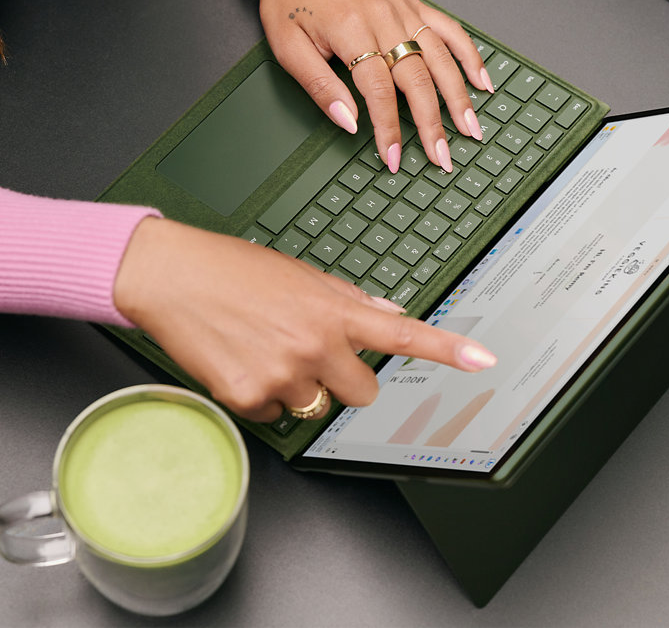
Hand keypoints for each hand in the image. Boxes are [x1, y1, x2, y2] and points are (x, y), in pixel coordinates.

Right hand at [113, 218, 496, 422]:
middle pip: (363, 394)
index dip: (447, 350)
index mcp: (333, 310)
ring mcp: (282, 375)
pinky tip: (243, 362)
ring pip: (315, 407)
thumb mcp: (299, 275)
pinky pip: (274, 415)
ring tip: (265, 349)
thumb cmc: (233, 269)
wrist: (171, 276)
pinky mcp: (248, 398)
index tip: (482, 360)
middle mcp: (315, 345)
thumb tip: (386, 312)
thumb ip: (347, 300)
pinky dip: (263, 396)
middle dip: (345, 380)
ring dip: (300, 387)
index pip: (402, 333)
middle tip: (312, 353)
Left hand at [251, 0, 494, 173]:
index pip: (379, 91)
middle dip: (433, 124)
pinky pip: (449, 30)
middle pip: (418, 79)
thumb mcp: (289, 48)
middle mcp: (383, 18)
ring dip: (459, 98)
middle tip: (442, 157)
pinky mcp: (411, 4)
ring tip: (471, 129)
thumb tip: (350, 123)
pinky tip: (481, 81)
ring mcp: (402, 9)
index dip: (389, 128)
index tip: (393, 157)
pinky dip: (469, 56)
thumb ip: (321, 88)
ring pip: (440, 59)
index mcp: (351, 29)